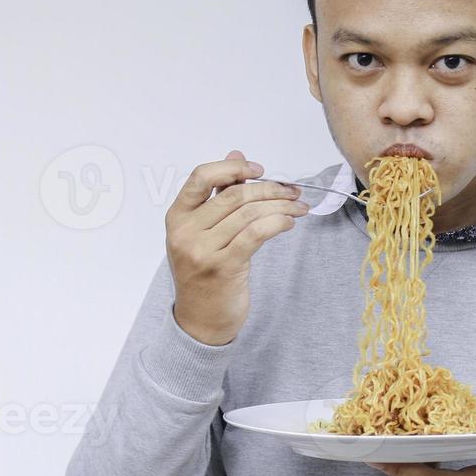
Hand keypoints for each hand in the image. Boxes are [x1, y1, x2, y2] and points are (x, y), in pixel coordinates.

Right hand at [164, 149, 309, 345]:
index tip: (260, 170)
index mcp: (177, 216)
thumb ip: (218, 193)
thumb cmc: (205, 272)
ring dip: (281, 207)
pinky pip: (256, 234)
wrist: (201, 320)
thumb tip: (237, 155)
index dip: (233, 168)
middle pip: (234, 196)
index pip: (201, 177)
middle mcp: (186, 232)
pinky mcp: (224, 267)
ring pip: (249, 214)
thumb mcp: (204, 231)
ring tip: (298, 208)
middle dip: (270, 189)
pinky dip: (277, 223)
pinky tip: (288, 224)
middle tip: (293, 192)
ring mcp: (202, 250)